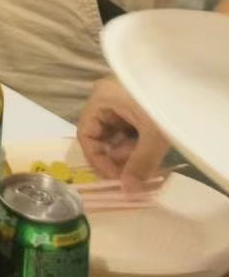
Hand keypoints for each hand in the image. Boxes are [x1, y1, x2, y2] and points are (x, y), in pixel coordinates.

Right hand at [77, 76, 169, 190]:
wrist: (190, 85)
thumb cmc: (163, 104)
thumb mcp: (153, 136)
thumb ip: (139, 164)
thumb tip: (128, 191)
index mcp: (101, 99)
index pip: (86, 134)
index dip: (98, 159)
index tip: (116, 178)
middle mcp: (107, 97)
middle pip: (102, 135)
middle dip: (118, 156)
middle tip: (135, 173)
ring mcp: (123, 100)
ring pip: (118, 133)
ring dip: (130, 151)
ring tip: (149, 159)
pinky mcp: (137, 103)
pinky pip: (130, 127)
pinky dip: (139, 142)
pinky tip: (153, 148)